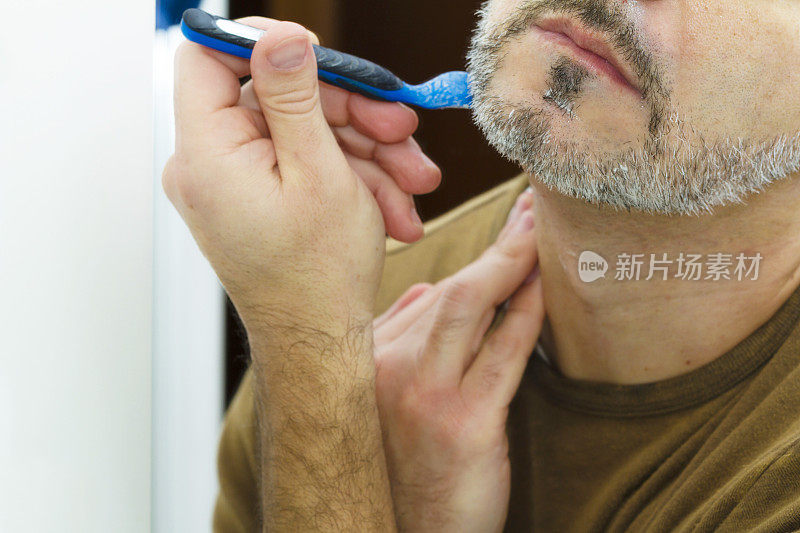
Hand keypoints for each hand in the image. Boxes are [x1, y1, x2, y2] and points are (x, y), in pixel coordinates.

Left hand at [163, 18, 439, 332]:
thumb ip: (293, 97)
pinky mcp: (257, 197)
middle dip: (348, 111)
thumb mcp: (319, 174)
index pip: (207, 56)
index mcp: (208, 154)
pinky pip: (302, 163)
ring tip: (412, 183)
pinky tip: (392, 205)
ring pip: (302, 132)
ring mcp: (234, 183)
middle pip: (275, 97)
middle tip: (400, 128)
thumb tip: (277, 38)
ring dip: (365, 151)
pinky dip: (350, 176)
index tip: (318, 54)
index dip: (262, 43)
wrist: (318, 344)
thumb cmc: (318, 279)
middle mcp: (210, 166)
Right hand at [373, 189, 543, 531]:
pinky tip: (546, 285)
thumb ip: (401, 339)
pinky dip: (527, 311)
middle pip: (451, 290)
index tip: (509, 227)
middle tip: (535, 211)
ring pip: (472, 306)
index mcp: (370, 361)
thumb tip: (427, 289)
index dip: (476, 260)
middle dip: (501, 245)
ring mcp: (424, 396)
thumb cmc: (406, 467)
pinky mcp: (463, 424)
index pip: (431, 295)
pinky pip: (503, 352)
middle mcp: (389, 371)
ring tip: (545, 228)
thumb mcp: (388, 400)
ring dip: (514, 260)